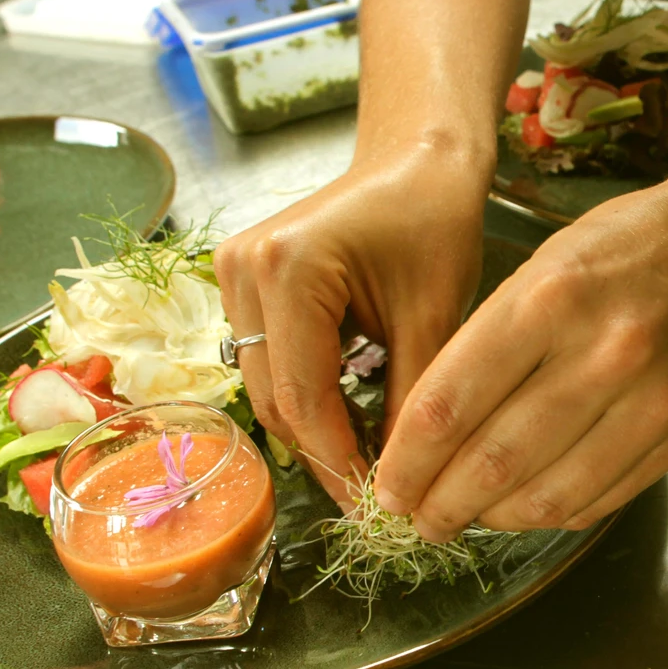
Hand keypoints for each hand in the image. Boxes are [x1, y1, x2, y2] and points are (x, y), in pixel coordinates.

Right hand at [214, 143, 488, 503]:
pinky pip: (269, 360)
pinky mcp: (241, 281)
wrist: (416, 161)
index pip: (302, 397)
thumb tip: (400, 485)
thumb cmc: (434, 221)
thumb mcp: (432, 318)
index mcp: (289, 269)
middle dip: (324, 452)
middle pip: (275, 397)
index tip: (375, 508)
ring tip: (368, 466)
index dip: (337, 460)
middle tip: (374, 498)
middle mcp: (243, 269)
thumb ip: (412, 403)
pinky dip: (307, 394)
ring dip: (314, 427)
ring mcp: (233, 273)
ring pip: (267, 385)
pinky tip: (350, 419)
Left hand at [373, 181, 667, 539]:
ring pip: (545, 495)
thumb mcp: (540, 267)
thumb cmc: (624, 247)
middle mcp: (603, 353)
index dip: (406, 462)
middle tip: (415, 519)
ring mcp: (649, 401)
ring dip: (492, 519)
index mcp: (550, 300)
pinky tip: (523, 506)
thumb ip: (486, 347)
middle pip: (493, 461)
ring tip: (465, 517)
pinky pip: (597, 500)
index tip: (386, 486)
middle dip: (439, 504)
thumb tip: (426, 436)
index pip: (450, 404)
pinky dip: (549, 514)